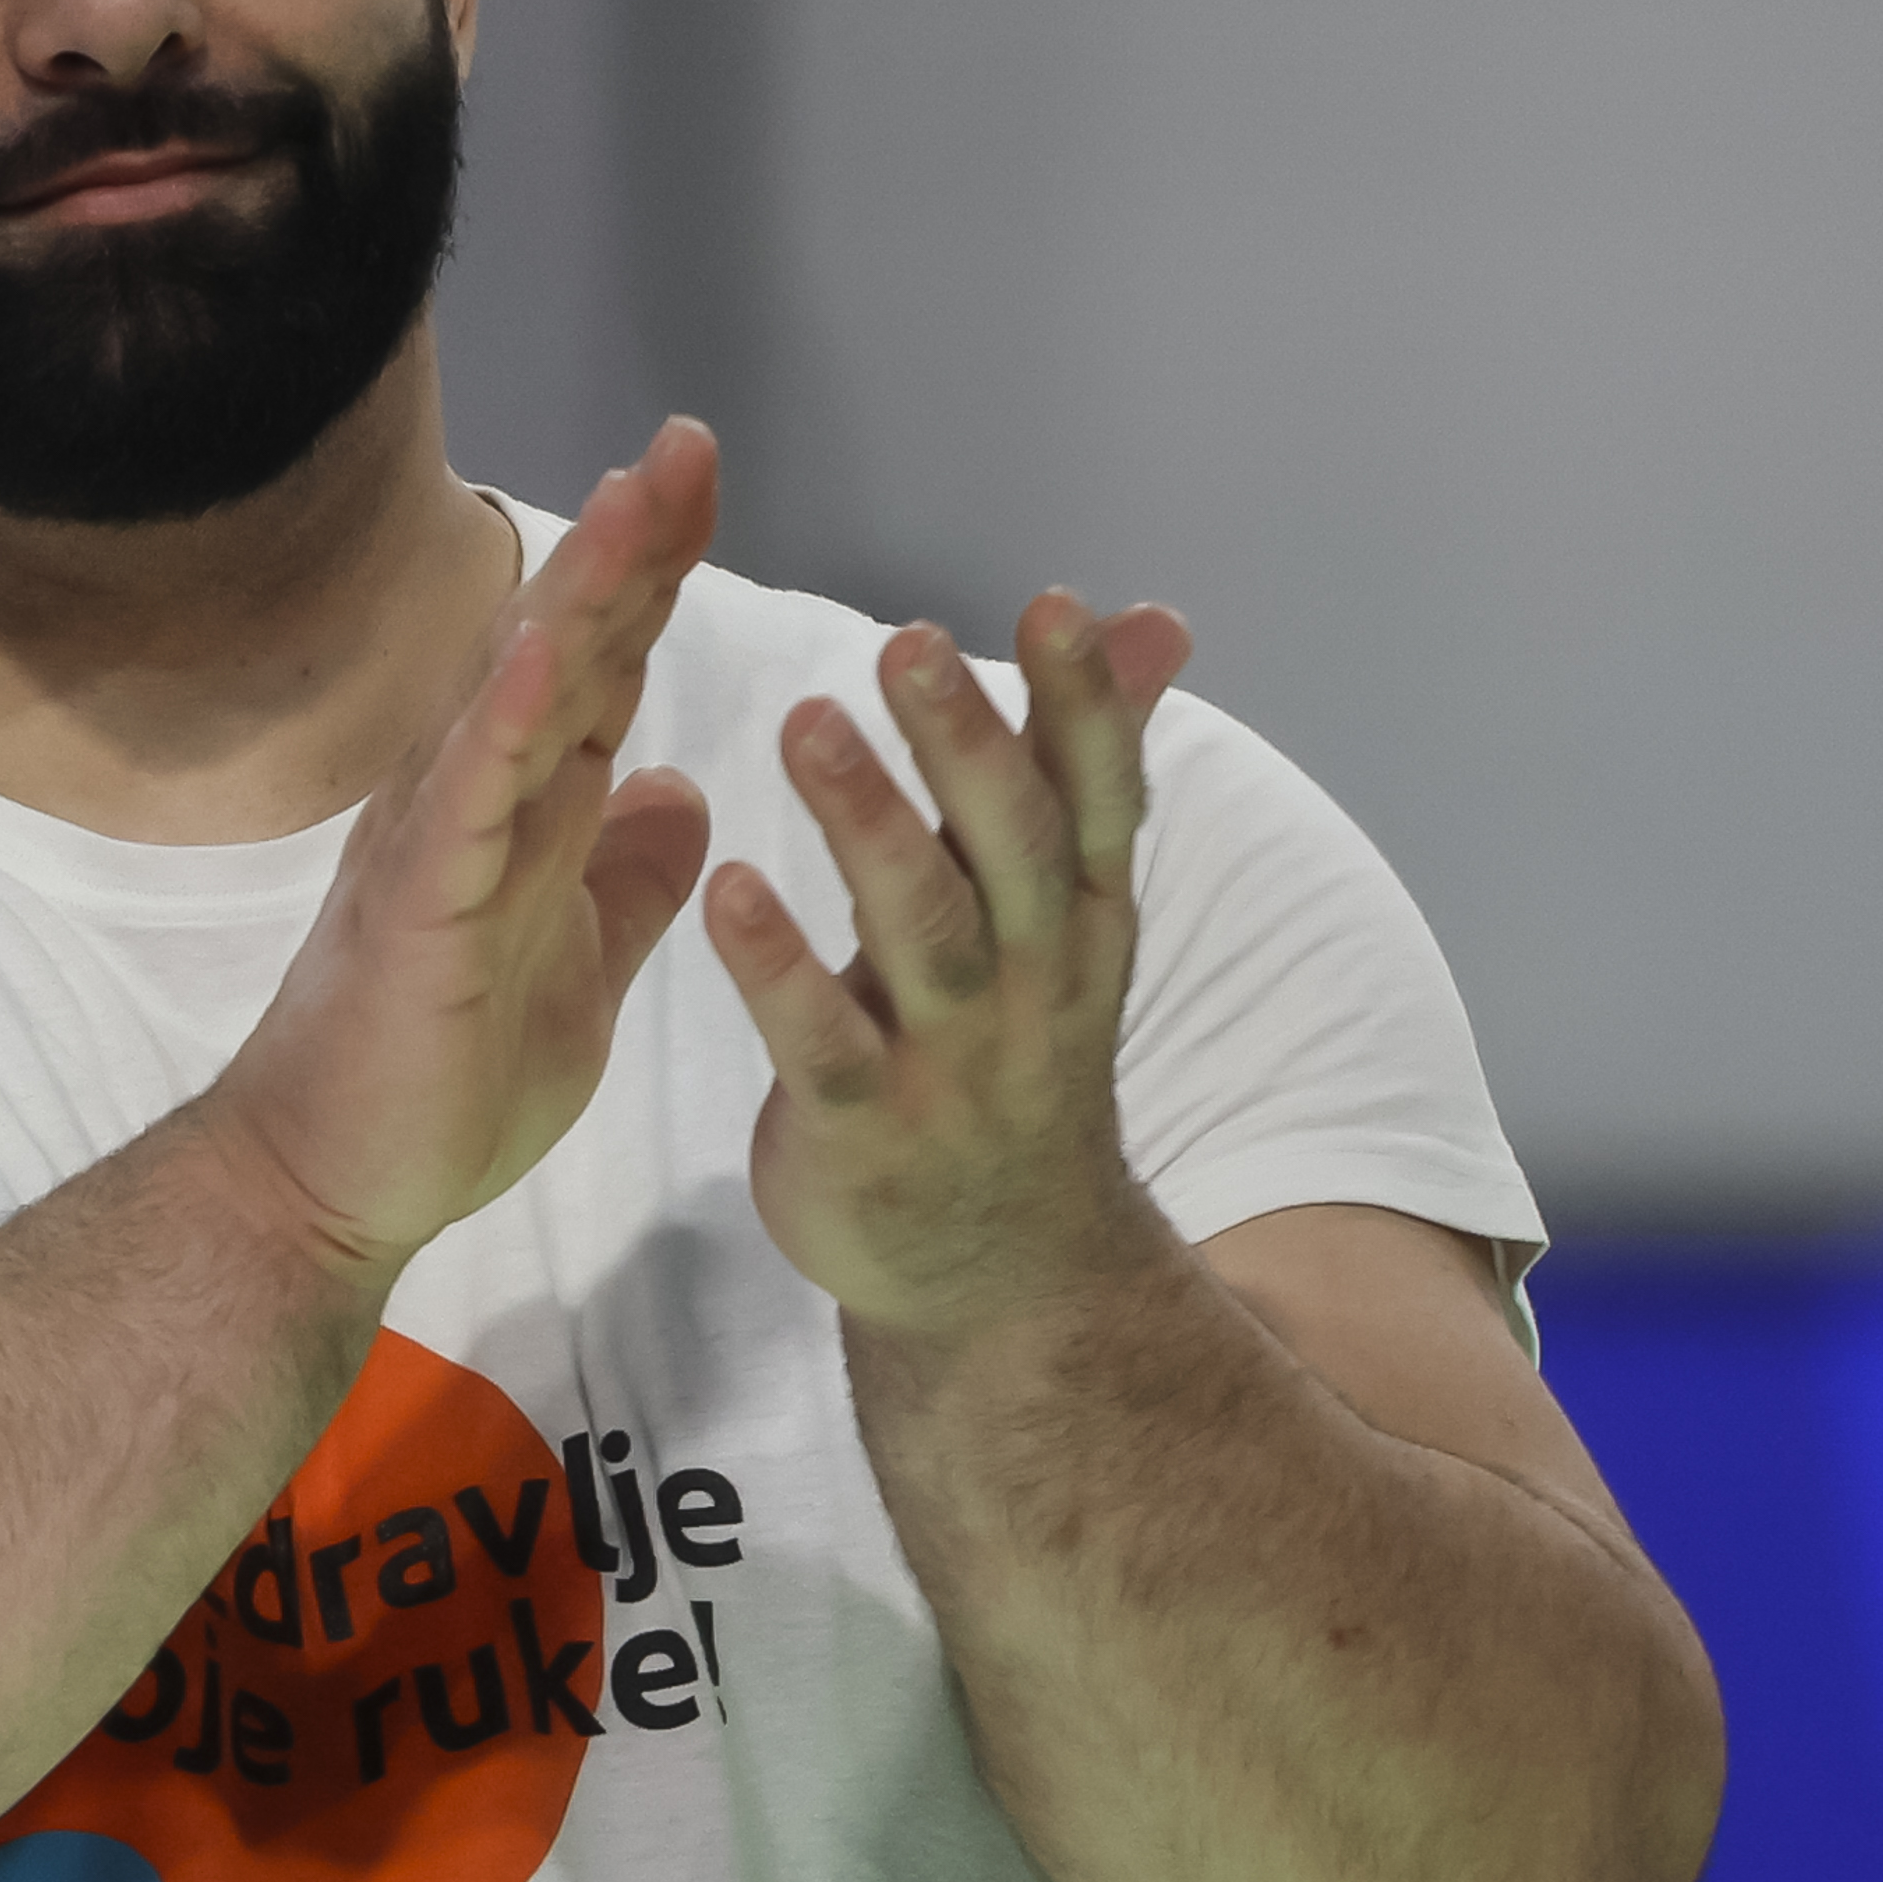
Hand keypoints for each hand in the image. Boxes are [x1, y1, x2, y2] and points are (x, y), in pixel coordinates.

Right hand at [193, 420, 722, 1305]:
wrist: (329, 1191)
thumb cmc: (440, 1085)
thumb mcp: (580, 969)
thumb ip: (626, 878)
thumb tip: (678, 787)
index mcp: (519, 809)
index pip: (598, 665)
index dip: (651, 573)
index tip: (702, 477)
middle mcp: (473, 800)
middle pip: (560, 645)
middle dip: (630, 545)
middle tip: (689, 440)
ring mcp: (438, 845)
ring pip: (515, 692)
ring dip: (578, 593)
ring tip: (638, 497)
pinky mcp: (415, 909)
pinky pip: (466, 802)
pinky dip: (507, 720)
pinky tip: (549, 651)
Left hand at [703, 590, 1196, 1339]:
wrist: (1003, 1276)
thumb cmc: (1016, 1054)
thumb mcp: (1064, 915)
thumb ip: (1082, 763)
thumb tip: (1154, 621)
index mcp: (1080, 921)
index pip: (1096, 797)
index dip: (1082, 704)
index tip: (1054, 605)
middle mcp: (1032, 985)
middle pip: (1011, 849)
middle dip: (967, 744)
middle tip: (906, 643)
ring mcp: (951, 1063)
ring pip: (920, 933)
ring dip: (867, 827)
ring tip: (806, 725)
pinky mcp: (860, 1131)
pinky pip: (819, 1043)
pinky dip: (776, 968)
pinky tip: (729, 890)